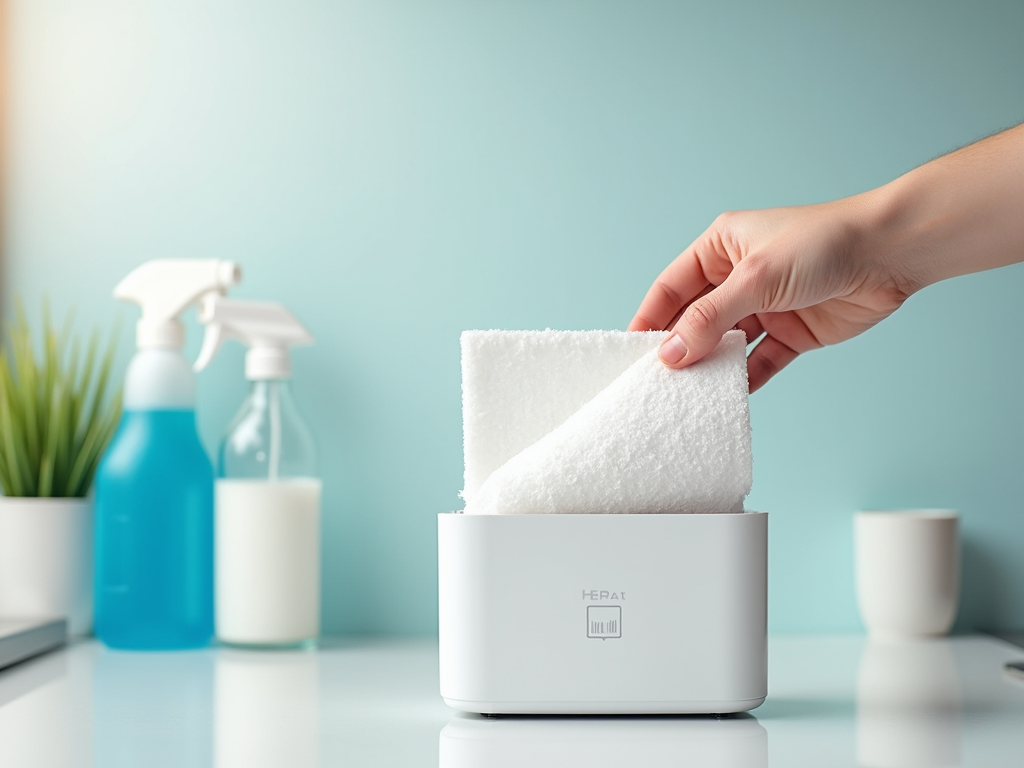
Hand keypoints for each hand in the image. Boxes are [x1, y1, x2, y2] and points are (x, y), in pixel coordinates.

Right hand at [627, 198, 912, 392]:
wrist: (892, 254)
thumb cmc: (823, 244)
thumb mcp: (755, 277)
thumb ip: (710, 318)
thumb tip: (670, 354)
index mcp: (721, 247)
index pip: (672, 287)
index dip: (650, 318)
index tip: (630, 351)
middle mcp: (739, 277)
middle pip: (696, 319)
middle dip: (680, 348)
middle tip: (656, 381)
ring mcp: (766, 306)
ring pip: (726, 344)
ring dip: (711, 367)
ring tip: (689, 395)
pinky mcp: (793, 332)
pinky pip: (760, 360)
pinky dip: (746, 378)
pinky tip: (730, 396)